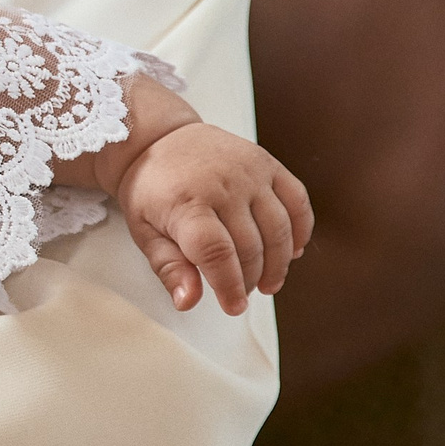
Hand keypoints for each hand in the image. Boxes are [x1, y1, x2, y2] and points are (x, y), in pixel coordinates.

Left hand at [110, 109, 313, 314]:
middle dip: (250, 279)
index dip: (230, 286)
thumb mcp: (144, 231)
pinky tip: (290, 252)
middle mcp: (222, 185)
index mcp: (185, 203)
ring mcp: (249, 172)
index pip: (217, 253)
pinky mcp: (268, 164)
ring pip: (279, 229)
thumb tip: (188, 302)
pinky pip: (298, 202)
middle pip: (250, 246)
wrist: (159, 138)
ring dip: (278, 264)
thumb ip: (168, 267)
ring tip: (268, 283)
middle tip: (242, 293)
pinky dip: (300, 231)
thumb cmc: (151, 188)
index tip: (233, 306)